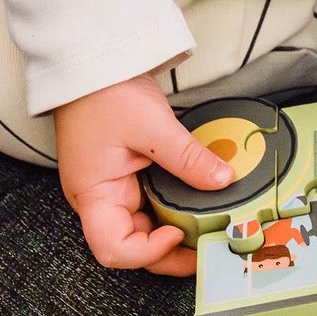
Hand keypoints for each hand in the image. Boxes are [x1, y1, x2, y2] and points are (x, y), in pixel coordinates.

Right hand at [53, 73, 234, 275]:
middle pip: (131, 243)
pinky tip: (198, 202)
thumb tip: (223, 181)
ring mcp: (113, 185)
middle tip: (208, 248)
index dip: (147, 253)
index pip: (113, 249)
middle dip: (169, 252)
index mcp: (93, 195)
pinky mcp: (125, 171)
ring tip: (209, 229)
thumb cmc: (108, 93)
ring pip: (143, 223)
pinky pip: (149, 199)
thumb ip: (188, 159)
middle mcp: (100, 198)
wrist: (94, 63)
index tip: (178, 235)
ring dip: (173, 229)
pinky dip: (172, 206)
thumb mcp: (153, 126)